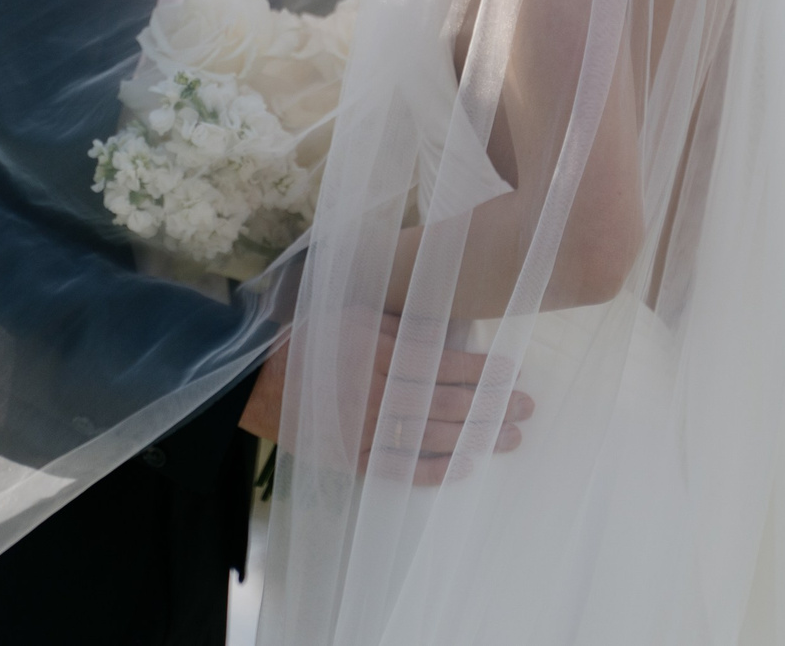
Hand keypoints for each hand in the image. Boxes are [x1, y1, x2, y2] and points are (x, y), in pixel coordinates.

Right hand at [243, 312, 535, 484]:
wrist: (258, 382)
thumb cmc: (313, 338)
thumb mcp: (357, 314)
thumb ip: (402, 324)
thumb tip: (451, 326)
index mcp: (378, 353)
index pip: (441, 364)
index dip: (480, 370)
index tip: (511, 372)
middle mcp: (375, 394)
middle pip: (445, 403)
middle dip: (491, 406)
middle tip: (526, 408)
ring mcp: (364, 431)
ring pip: (431, 438)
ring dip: (475, 439)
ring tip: (510, 438)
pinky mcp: (352, 458)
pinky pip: (399, 468)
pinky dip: (433, 469)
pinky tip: (464, 466)